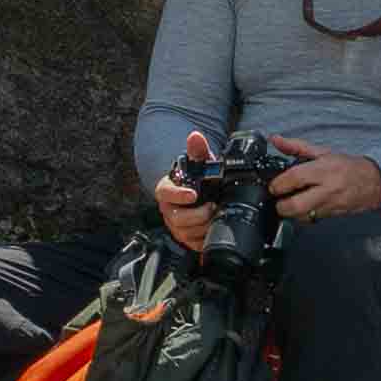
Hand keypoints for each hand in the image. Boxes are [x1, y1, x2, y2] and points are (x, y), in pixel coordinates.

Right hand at [152, 131, 215, 254]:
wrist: (203, 196)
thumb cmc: (198, 179)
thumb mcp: (201, 163)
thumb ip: (198, 150)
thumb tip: (195, 136)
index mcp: (166, 190)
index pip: (164, 194)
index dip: (178, 195)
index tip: (193, 194)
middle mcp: (168, 210)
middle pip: (176, 218)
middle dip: (197, 214)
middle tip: (213, 206)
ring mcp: (176, 226)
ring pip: (185, 232)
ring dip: (203, 226)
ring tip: (216, 216)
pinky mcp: (186, 238)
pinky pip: (193, 243)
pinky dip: (205, 238)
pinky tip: (214, 228)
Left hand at [271, 150, 380, 222]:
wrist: (373, 182)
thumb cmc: (348, 166)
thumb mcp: (322, 152)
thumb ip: (296, 147)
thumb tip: (276, 140)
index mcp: (323, 170)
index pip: (295, 178)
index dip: (278, 184)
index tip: (273, 186)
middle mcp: (327, 189)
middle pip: (295, 205)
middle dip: (281, 206)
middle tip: (278, 199)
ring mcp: (329, 204)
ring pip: (302, 216)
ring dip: (290, 213)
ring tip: (289, 203)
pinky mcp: (332, 215)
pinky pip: (311, 219)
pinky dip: (303, 215)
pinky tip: (302, 207)